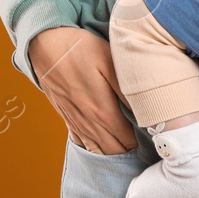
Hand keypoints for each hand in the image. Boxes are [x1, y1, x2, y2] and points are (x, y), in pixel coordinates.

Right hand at [28, 26, 137, 154]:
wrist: (45, 45)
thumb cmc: (80, 49)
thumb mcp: (109, 61)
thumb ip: (126, 88)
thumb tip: (144, 109)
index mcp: (102, 110)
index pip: (127, 140)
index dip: (142, 141)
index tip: (153, 135)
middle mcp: (88, 122)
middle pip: (113, 150)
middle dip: (130, 149)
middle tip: (145, 142)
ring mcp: (75, 121)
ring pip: (97, 150)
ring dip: (112, 152)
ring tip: (127, 146)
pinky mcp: (66, 117)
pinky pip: (81, 142)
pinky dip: (94, 147)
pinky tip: (102, 143)